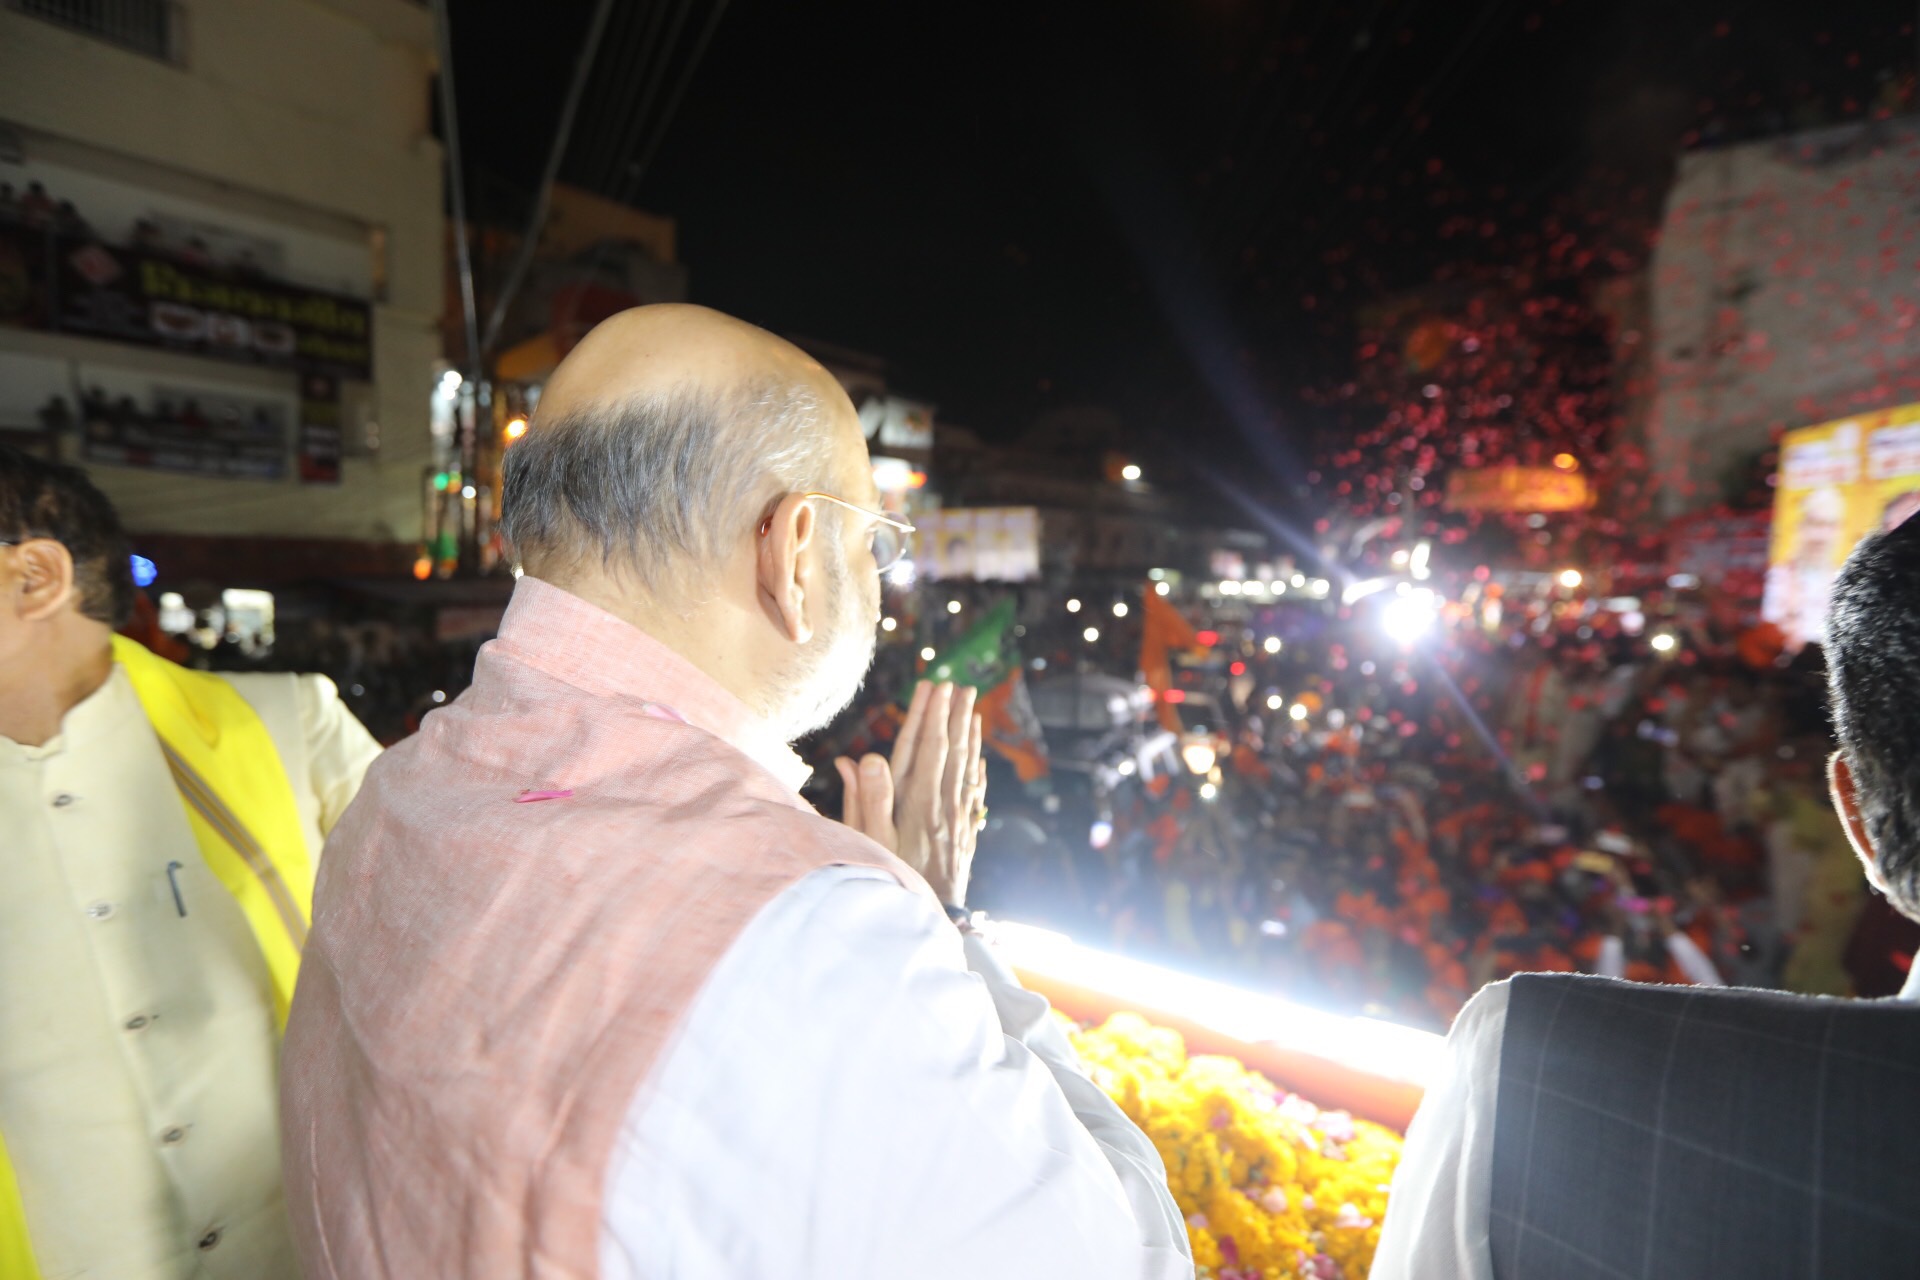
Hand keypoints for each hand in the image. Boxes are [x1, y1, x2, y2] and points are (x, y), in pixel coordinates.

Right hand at [836, 682, 985, 908]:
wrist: (934, 916)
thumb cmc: (892, 877)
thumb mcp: (870, 842)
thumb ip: (865, 800)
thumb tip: (861, 758)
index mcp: (917, 803)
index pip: (925, 749)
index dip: (930, 716)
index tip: (935, 688)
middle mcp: (941, 805)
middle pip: (950, 751)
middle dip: (954, 717)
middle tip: (961, 686)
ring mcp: (957, 819)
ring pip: (965, 768)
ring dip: (969, 736)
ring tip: (973, 709)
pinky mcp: (965, 834)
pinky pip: (974, 792)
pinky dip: (976, 769)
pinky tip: (979, 757)